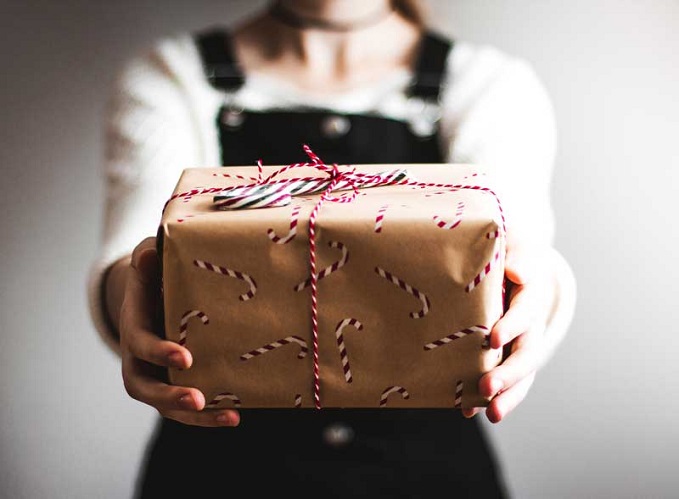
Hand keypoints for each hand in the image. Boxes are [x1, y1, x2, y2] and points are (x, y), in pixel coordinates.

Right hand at [119, 236, 239, 426]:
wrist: (153, 294)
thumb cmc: (155, 275)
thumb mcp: (150, 261)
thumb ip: (149, 258)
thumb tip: (149, 254)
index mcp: (134, 326)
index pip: (141, 344)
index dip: (160, 352)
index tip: (186, 357)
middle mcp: (139, 357)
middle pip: (144, 387)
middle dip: (170, 396)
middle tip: (197, 399)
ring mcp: (155, 374)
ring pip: (165, 405)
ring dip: (195, 416)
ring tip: (229, 416)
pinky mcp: (174, 383)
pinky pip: (186, 406)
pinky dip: (208, 415)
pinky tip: (236, 414)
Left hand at [463, 245, 554, 422]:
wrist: (513, 267)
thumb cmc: (508, 256)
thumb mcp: (515, 250)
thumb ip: (517, 260)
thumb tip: (516, 271)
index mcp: (530, 297)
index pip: (524, 313)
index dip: (511, 326)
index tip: (493, 338)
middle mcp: (530, 325)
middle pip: (526, 353)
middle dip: (508, 373)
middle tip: (486, 388)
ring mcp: (520, 344)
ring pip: (520, 374)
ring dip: (507, 396)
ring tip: (491, 415)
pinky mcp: (506, 356)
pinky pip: (504, 381)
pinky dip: (489, 397)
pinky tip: (468, 411)